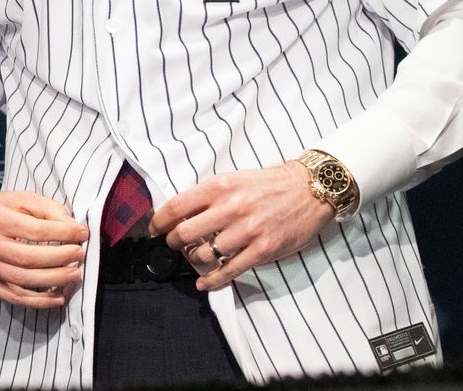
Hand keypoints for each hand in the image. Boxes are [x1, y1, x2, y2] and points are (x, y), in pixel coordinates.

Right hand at [0, 189, 88, 308]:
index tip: (81, 233)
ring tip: (74, 275)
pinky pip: (12, 296)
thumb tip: (70, 226)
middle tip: (80, 255)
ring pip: (21, 280)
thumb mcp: (13, 199)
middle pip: (27, 258)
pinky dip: (37, 301)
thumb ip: (43, 208)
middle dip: (60, 259)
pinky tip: (56, 297)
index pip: (33, 229)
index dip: (62, 233)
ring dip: (53, 280)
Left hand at [148, 162, 333, 290]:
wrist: (308, 190)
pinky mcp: (263, 250)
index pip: (177, 206)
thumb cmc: (266, 185)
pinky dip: (212, 280)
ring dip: (195, 259)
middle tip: (174, 245)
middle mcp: (231, 208)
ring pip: (205, 254)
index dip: (159, 221)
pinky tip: (204, 283)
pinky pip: (230, 271)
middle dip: (173, 243)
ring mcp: (247, 231)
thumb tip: (180, 214)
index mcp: (219, 187)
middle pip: (185, 233)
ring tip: (196, 257)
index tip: (154, 229)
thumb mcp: (232, 179)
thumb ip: (208, 196)